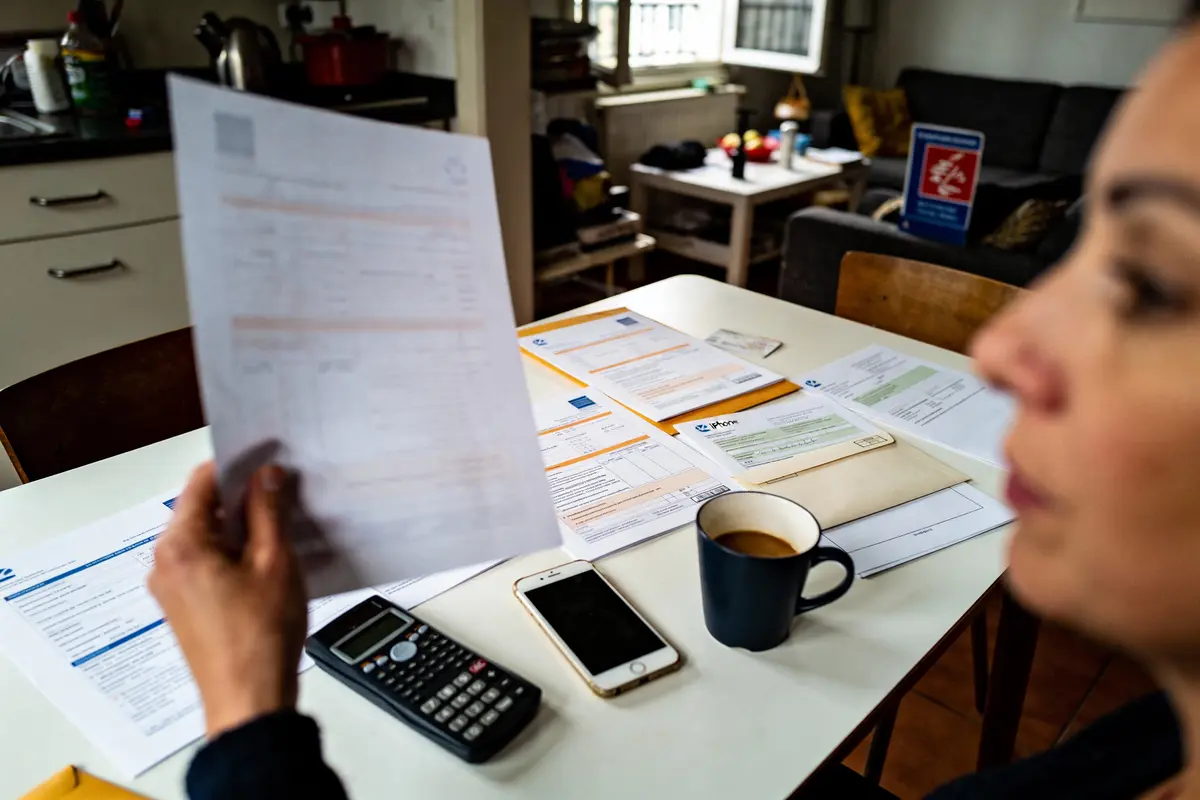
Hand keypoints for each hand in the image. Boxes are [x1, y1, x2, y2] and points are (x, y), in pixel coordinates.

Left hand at [148, 461, 307, 737]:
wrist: (248, 698)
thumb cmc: (259, 638)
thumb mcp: (275, 560)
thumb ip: (269, 510)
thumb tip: (267, 476)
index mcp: (181, 545)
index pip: (203, 481)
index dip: (238, 465)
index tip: (267, 460)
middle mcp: (165, 563)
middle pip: (202, 508)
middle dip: (242, 498)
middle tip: (282, 495)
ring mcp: (170, 586)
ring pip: (206, 536)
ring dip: (240, 528)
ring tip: (280, 532)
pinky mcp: (182, 605)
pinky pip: (205, 562)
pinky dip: (232, 553)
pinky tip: (266, 562)